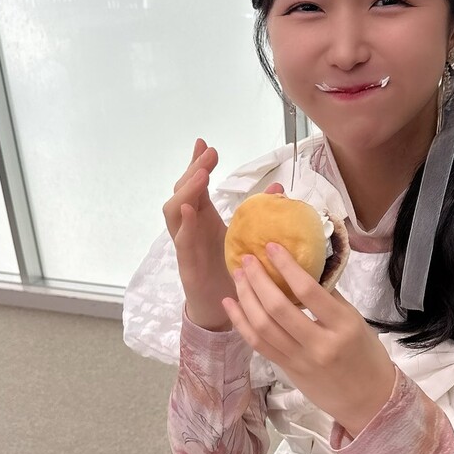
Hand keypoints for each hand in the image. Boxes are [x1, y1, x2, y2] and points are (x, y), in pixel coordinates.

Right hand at [162, 138, 281, 331]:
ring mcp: (186, 245)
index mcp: (204, 220)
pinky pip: (182, 241)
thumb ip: (260, 215)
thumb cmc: (231, 273)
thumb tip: (279, 190)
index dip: (197, 164)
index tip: (204, 143)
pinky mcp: (186, 265)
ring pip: (174, 212)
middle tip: (207, 154)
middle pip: (182, 192)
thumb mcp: (247, 239)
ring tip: (200, 175)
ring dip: (186, 191)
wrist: (220, 310)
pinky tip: (190, 210)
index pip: (196, 186)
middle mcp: (191, 228)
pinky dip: (184, 224)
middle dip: (193, 170)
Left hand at [222, 242, 396, 436]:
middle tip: (247, 260)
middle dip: (258, 280)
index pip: (308, 292)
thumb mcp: (356, 322)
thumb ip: (329, 299)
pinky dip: (242, 322)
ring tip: (238, 277)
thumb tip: (301, 270)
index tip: (272, 247)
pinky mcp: (287, 370)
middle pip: (278, 309)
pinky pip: (258, 344)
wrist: (367, 400)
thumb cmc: (367, 356)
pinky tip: (231, 304)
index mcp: (342, 326)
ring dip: (246, 298)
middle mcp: (318, 344)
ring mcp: (300, 360)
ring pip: (263, 327)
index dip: (286, 266)